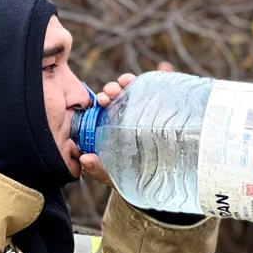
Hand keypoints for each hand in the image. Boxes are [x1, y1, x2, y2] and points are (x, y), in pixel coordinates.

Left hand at [80, 62, 173, 186]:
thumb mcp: (111, 175)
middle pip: (119, 95)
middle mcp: (128, 114)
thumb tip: (84, 159)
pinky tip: (165, 69)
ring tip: (127, 81)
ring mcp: (148, 110)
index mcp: (113, 124)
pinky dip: (165, 75)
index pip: (107, 106)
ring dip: (131, 81)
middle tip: (112, 92)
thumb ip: (97, 169)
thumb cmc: (128, 177)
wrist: (157, 183)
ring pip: (138, 89)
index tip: (102, 99)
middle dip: (114, 88)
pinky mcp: (167, 109)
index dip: (103, 98)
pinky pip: (166, 90)